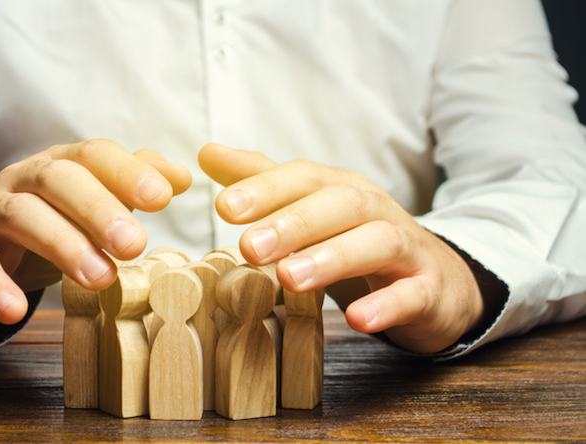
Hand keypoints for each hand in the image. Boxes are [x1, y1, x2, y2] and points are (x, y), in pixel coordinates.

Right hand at [0, 139, 191, 324]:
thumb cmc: (42, 218)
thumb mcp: (85, 198)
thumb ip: (129, 184)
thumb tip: (181, 176)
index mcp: (61, 164)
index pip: (94, 154)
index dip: (127, 172)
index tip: (163, 197)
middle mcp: (24, 179)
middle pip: (59, 180)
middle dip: (99, 208)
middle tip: (135, 244)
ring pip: (21, 216)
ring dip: (62, 244)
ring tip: (100, 278)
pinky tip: (17, 310)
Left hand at [198, 143, 483, 352]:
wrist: (436, 280)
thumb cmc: (358, 240)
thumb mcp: (311, 209)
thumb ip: (263, 184)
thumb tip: (206, 151)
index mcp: (341, 190)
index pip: (304, 178)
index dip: (266, 189)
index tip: (224, 207)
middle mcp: (376, 211)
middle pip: (339, 205)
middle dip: (293, 223)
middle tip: (249, 247)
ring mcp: (407, 249)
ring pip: (377, 243)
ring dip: (332, 258)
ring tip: (289, 278)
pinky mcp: (428, 289)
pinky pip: (412, 294)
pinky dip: (386, 304)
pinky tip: (357, 320)